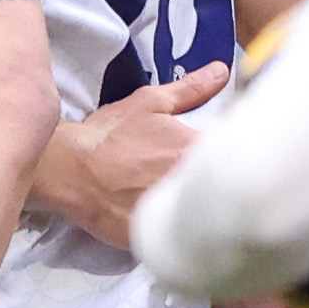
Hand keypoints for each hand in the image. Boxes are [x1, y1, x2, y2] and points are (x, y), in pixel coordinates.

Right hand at [29, 65, 226, 246]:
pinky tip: (183, 226)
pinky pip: (186, 236)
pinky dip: (189, 232)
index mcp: (196, 147)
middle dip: (226, 180)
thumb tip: (221, 71)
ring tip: (199, 203)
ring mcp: (177, 212)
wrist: (70, 173)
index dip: (237, 151)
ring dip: (210, 207)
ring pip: (209, 213)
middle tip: (217, 178)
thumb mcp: (150, 103)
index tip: (233, 151)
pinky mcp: (161, 236)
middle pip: (227, 184)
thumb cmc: (109, 136)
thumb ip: (191, 88)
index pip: (237, 149)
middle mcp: (192, 181)